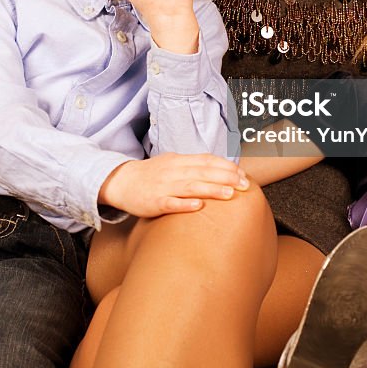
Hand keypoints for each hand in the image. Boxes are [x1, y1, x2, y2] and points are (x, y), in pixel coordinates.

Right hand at [98, 153, 248, 217]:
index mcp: (179, 161)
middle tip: (244, 184)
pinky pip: (170, 203)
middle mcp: (173, 171)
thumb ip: (194, 166)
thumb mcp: (173, 164)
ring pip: (190, 186)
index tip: (242, 174)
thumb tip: (222, 169)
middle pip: (202, 172)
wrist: (122, 182)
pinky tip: (198, 206)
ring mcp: (163, 187)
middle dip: (225, 177)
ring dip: (211, 189)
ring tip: (229, 194)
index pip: (206, 160)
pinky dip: (184, 204)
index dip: (225, 166)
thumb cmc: (152, 175)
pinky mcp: (154, 202)